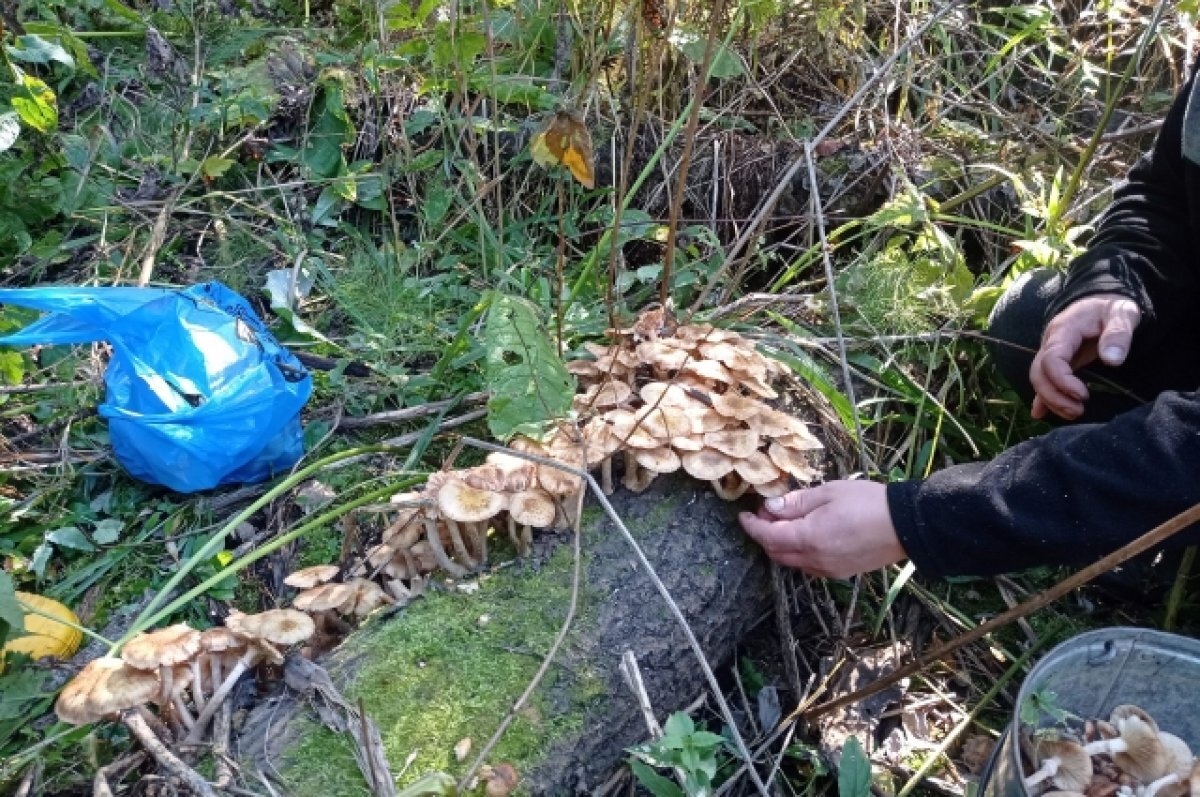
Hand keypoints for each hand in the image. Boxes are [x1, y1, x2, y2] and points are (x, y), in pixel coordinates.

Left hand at [737, 481, 905, 578]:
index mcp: (809, 538)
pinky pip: (809, 566)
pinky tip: (806, 534)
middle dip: (765, 535)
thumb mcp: (828, 493)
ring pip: (792, 562)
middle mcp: (816, 560)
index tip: (743, 515)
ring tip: (786, 521)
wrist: (906, 525)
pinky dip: (799, 552)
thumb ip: (796, 503)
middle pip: (777, 553)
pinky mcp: (841, 572)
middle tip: (767, 513)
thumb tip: (771, 508)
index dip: (752, 527)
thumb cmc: (868, 502)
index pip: (768, 537)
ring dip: (782, 544)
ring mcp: (829, 570)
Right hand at [1029, 294, 1141, 420]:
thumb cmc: (1113, 308)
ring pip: (1039, 379)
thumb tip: (1111, 360)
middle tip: (1078, 410)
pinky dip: (1041, 397)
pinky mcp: (1056, 361)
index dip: (1062, 381)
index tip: (1084, 395)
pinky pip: (1043, 380)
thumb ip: (1118, 334)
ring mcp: (1050, 352)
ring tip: (1075, 413)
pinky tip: (1040, 413)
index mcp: (1063, 329)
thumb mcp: (1122, 314)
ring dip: (1051, 400)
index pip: (1051, 359)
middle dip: (1054, 396)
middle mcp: (1050, 342)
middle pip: (1038, 373)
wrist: (1104, 301)